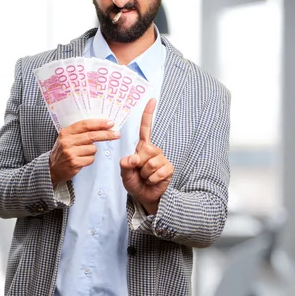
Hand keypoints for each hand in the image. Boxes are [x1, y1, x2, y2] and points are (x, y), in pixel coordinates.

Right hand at [50, 119, 119, 186]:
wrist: (52, 168)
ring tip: (83, 153)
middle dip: (106, 135)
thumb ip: (80, 132)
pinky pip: (91, 159)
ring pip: (93, 149)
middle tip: (117, 134)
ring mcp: (70, 153)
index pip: (85, 125)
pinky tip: (82, 160)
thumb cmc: (63, 151)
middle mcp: (67, 141)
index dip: (99, 123)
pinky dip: (89, 159)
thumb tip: (101, 126)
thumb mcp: (67, 138)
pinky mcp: (74, 163)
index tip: (110, 123)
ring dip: (92, 151)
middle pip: (92, 136)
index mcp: (66, 132)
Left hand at [120, 98, 173, 213]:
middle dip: (138, 165)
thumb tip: (134, 158)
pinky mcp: (169, 168)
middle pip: (145, 151)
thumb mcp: (124, 173)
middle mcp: (153, 150)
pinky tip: (153, 181)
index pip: (146, 128)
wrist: (144, 196)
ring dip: (144, 174)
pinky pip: (158, 172)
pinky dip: (152, 180)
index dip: (148, 114)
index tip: (152, 99)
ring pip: (150, 164)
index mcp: (142, 147)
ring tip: (145, 177)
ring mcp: (162, 159)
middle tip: (139, 172)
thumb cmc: (134, 181)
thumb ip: (125, 164)